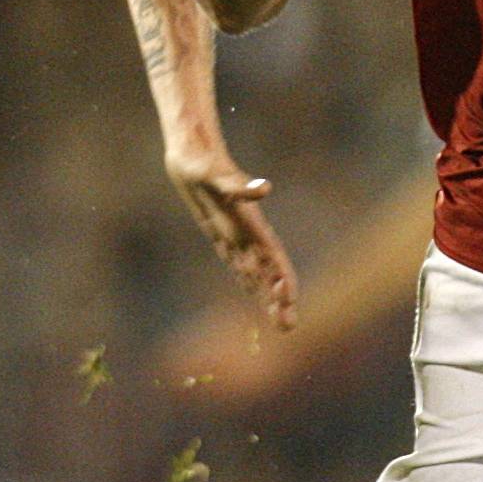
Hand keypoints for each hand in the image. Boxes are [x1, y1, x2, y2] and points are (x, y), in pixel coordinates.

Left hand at [167, 150, 298, 328]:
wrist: (191, 155)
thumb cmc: (203, 165)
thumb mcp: (217, 175)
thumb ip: (240, 185)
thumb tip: (265, 189)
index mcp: (251, 224)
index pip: (273, 256)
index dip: (282, 277)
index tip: (290, 299)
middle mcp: (247, 232)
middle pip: (268, 271)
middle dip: (279, 297)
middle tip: (288, 326)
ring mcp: (236, 235)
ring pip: (256, 272)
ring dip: (267, 295)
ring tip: (282, 322)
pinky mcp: (222, 234)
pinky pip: (238, 263)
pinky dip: (248, 280)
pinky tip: (254, 294)